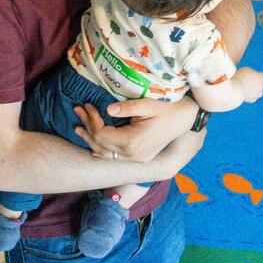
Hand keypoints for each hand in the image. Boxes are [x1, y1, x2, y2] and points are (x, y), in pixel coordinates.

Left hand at [74, 96, 193, 163]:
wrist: (185, 118)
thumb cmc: (167, 108)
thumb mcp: (148, 104)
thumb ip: (127, 107)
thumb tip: (108, 109)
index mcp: (133, 142)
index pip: (102, 134)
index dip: (92, 120)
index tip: (87, 104)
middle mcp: (132, 154)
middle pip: (100, 144)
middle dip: (87, 127)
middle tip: (77, 110)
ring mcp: (135, 158)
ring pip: (105, 153)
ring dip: (90, 140)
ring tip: (77, 127)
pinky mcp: (138, 157)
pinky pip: (114, 157)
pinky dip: (101, 151)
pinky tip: (92, 146)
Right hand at [234, 66, 262, 102]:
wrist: (235, 88)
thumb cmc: (239, 77)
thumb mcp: (244, 70)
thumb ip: (250, 71)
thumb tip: (251, 74)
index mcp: (260, 77)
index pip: (262, 75)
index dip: (257, 75)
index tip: (251, 75)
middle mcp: (261, 86)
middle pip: (262, 84)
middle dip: (258, 83)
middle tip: (249, 81)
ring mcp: (258, 94)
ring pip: (260, 93)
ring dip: (256, 91)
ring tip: (248, 88)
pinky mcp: (252, 100)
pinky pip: (253, 98)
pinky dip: (250, 96)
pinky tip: (244, 93)